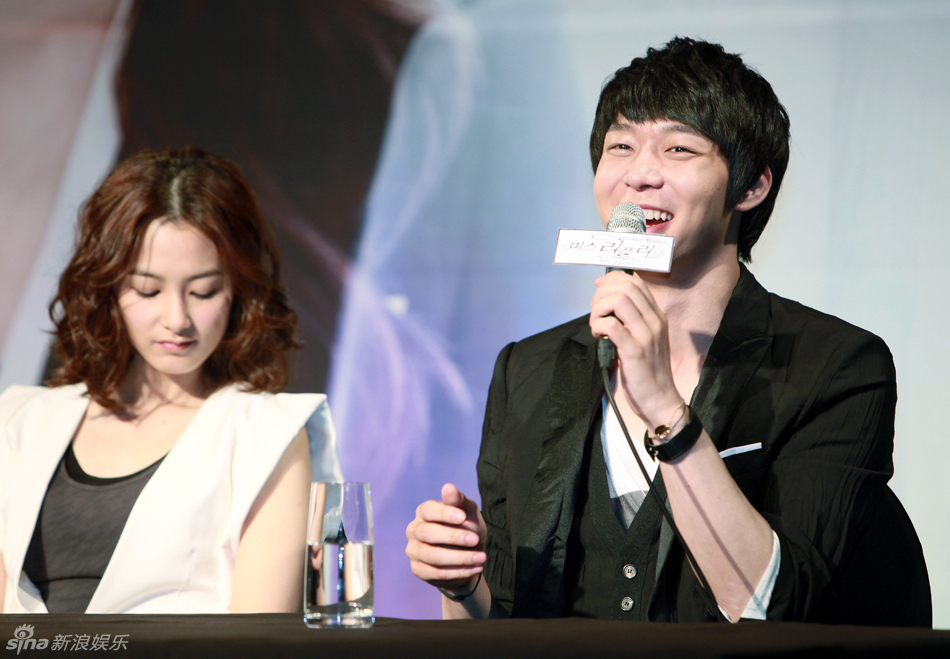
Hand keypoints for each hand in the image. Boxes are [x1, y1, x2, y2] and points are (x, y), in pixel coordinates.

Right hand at [406, 483, 485, 591]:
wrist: (467, 555)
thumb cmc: (466, 527)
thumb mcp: (468, 512)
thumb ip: (458, 501)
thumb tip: (448, 487)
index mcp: (424, 512)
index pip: (428, 510)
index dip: (444, 513)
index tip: (463, 517)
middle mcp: (414, 530)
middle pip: (428, 533)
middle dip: (453, 537)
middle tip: (475, 540)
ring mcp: (414, 551)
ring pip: (433, 556)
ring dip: (460, 558)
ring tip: (481, 558)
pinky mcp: (418, 570)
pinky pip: (436, 573)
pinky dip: (459, 572)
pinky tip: (475, 568)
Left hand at [589, 271, 682, 426]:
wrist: (661, 400)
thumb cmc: (648, 372)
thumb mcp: (646, 340)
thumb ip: (632, 322)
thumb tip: (608, 305)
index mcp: (657, 317)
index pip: (637, 283)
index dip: (613, 280)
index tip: (599, 289)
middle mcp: (654, 321)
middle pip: (626, 287)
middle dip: (603, 293)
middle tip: (595, 311)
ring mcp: (646, 335)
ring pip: (618, 301)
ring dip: (599, 309)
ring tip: (596, 325)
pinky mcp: (634, 350)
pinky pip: (611, 325)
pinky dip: (598, 325)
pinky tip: (598, 336)